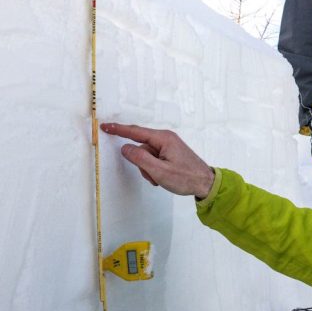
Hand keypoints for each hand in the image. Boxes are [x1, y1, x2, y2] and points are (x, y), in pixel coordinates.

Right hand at [100, 122, 214, 197]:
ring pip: (146, 156)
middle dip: (142, 164)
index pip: (135, 131)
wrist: (206, 183)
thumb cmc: (186, 178)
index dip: (118, 130)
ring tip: (161, 178)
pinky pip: (153, 159)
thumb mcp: (159, 171)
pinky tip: (163, 177)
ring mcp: (168, 146)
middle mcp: (165, 138)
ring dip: (149, 169)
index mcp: (163, 138)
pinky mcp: (169, 153)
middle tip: (153, 176)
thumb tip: (125, 148)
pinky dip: (154, 170)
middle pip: (140, 147)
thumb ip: (140, 159)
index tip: (105, 126)